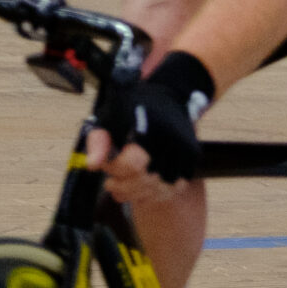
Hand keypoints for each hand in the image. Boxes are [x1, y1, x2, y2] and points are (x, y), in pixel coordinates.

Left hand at [86, 51, 213, 197]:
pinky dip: (159, 192)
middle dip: (124, 185)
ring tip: (126, 185)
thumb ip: (98, 142)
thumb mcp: (108, 118)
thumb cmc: (132, 108)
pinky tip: (145, 186)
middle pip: (146, 181)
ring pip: (162, 188)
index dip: (115, 170)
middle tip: (112, 182)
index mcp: (145, 128)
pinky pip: (176, 186)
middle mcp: (169, 138)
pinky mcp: (193, 155)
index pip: (131, 165)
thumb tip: (92, 166)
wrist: (169, 94)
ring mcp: (184, 148)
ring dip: (140, 193)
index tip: (107, 165)